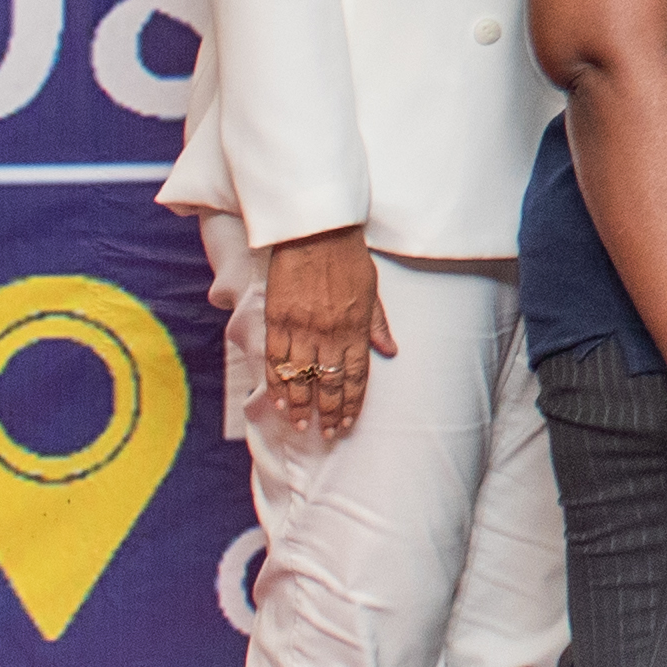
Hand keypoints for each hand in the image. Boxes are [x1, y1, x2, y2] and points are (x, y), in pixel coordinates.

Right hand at [252, 228, 390, 446]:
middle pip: (328, 381)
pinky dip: (276, 382)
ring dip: (300, 404)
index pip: (356, 375)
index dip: (351, 402)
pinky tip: (278, 400)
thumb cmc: (347, 257)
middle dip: (328, 411)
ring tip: (300, 424)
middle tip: (327, 434)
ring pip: (299, 376)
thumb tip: (391, 350)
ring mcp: (300, 328)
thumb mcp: (372, 289)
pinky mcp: (277, 320)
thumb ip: (378, 323)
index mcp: (356, 326)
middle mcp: (328, 332)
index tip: (347, 422)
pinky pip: (275, 360)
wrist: (315, 232)